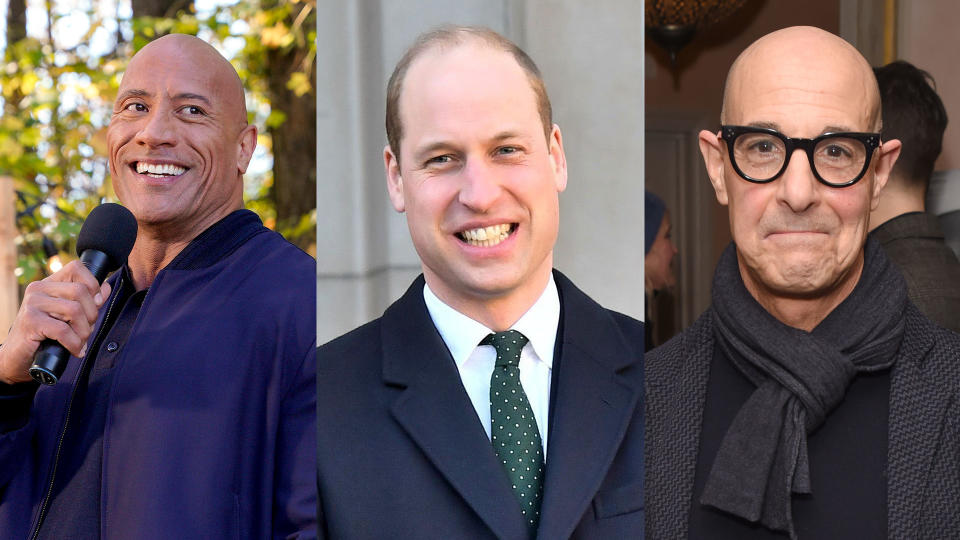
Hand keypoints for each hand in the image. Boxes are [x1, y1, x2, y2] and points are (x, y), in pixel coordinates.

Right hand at [0, 260, 110, 383]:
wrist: (18, 356)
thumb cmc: (46, 335)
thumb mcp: (69, 315)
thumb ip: (87, 301)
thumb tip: (106, 288)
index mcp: (49, 283)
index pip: (76, 268)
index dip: (93, 285)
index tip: (96, 304)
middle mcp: (38, 288)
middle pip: (80, 291)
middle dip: (91, 314)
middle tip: (86, 330)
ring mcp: (33, 303)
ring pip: (74, 310)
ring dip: (83, 331)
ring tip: (80, 342)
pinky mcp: (30, 321)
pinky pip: (63, 330)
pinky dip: (75, 343)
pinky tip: (75, 350)